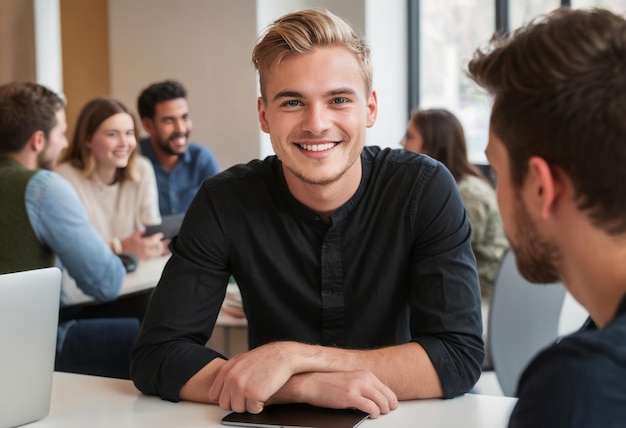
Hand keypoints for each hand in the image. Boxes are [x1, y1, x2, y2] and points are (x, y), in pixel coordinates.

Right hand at [120, 230, 166, 259]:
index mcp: (144, 244)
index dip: (159, 236)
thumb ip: (139, 233)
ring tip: (168, 248)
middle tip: (168, 241)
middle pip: (159, 248)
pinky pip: (154, 257)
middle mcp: (147, 251)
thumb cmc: (125, 245)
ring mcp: (146, 256)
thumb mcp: (132, 237)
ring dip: (164, 251)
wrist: (120, 254)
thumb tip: (144, 230)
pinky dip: (159, 255)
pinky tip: (162, 253)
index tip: (161, 235)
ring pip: (158, 254)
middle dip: (164, 244)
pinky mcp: (145, 259)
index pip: (155, 240)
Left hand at [209, 342, 300, 413]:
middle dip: (237, 403)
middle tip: (248, 395)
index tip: (235, 396)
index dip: (226, 398)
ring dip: (248, 405)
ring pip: (238, 409)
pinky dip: (260, 406)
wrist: (282, 355)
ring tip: (257, 392)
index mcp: (226, 370)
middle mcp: (231, 378)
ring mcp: (242, 387)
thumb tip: (222, 388)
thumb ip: (230, 373)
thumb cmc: (265, 358)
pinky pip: (253, 410)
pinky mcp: (255, 394)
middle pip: (225, 405)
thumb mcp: (241, 360)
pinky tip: (265, 394)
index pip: (215, 395)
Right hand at [283, 370, 397, 417]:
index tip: (391, 405)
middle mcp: (363, 378)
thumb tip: (377, 397)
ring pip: (382, 402)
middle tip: (387, 411)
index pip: (386, 388)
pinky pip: (371, 408)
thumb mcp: (350, 379)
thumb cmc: (328, 383)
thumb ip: (364, 385)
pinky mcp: (351, 397)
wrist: (311, 383)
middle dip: (389, 406)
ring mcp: (357, 387)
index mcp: (364, 374)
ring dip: (383, 410)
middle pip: (387, 396)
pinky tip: (371, 415)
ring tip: (379, 414)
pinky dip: (374, 413)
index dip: (391, 399)